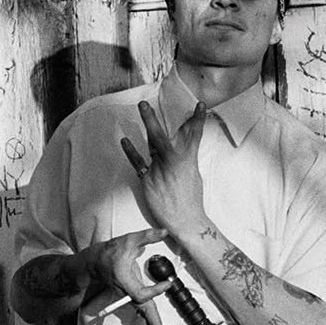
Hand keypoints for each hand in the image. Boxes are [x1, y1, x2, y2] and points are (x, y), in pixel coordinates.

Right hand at [83, 229, 172, 324]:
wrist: (95, 263)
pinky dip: (150, 320)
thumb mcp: (129, 240)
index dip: (154, 290)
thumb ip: (147, 236)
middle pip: (142, 310)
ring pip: (143, 312)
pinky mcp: (131, 297)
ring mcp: (128, 296)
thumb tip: (164, 232)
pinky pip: (143, 309)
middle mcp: (126, 292)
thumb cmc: (111, 251)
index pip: (140, 292)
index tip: (166, 284)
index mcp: (124, 281)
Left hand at [120, 100, 207, 236]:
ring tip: (141, 109)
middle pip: (162, 135)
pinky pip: (138, 162)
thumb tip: (183, 148)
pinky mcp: (148, 180)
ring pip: (151, 143)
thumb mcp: (193, 175)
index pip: (194, 135)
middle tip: (144, 103)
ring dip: (147, 125)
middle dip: (153, 118)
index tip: (200, 105)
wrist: (185, 221)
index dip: (198, 119)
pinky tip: (125, 140)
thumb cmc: (191, 200)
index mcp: (188, 161)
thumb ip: (186, 160)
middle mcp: (173, 162)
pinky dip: (131, 151)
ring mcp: (159, 170)